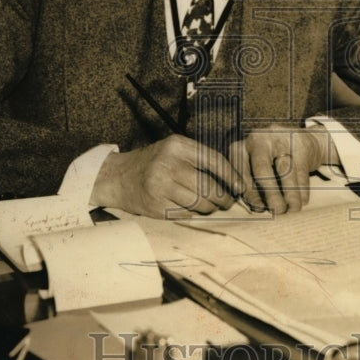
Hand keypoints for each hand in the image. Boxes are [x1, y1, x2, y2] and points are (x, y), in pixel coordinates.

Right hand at [89, 135, 245, 218]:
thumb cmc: (154, 163)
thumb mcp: (174, 150)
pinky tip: (192, 210)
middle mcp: (168, 164)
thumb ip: (199, 158)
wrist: (119, 177)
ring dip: (210, 208)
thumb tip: (232, 179)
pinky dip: (193, 214)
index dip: (231, 176)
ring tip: (211, 207)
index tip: (239, 187)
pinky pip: (185, 214)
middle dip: (223, 198)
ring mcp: (160, 186)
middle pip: (209, 186)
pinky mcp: (155, 205)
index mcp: (176, 145)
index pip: (213, 161)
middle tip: (227, 202)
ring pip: (199, 203)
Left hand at [230, 124, 328, 214]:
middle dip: (271, 194)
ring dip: (290, 195)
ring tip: (293, 209)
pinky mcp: (300, 144)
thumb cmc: (273, 163)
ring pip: (285, 172)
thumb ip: (254, 188)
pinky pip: (300, 171)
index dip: (248, 192)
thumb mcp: (257, 171)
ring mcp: (279, 139)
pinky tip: (302, 201)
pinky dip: (302, 189)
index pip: (240, 173)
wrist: (304, 142)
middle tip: (278, 211)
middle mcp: (258, 140)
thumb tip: (259, 208)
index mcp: (240, 148)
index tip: (259, 209)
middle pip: (262, 171)